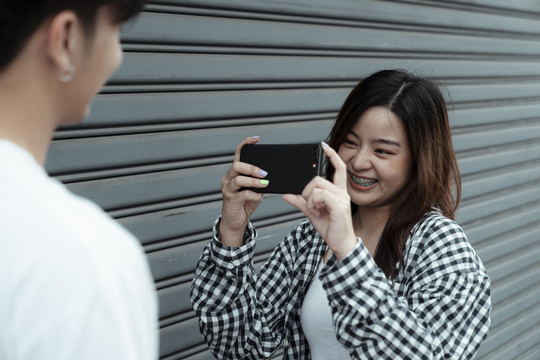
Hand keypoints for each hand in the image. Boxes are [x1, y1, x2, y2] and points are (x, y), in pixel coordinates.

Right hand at [219, 136, 268, 245]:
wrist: (236, 221)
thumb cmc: (245, 203)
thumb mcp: (254, 188)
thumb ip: (259, 180)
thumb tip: (272, 173)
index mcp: (235, 172)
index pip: (238, 154)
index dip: (246, 144)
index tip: (256, 140)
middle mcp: (229, 178)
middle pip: (237, 165)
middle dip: (252, 167)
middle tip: (264, 173)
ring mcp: (228, 188)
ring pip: (239, 179)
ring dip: (254, 181)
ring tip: (264, 184)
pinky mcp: (230, 199)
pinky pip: (242, 194)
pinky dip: (253, 195)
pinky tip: (259, 197)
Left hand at [283, 142, 356, 259]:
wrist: (340, 244)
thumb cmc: (331, 228)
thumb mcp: (311, 213)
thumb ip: (300, 202)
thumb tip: (287, 194)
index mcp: (338, 192)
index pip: (339, 168)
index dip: (332, 156)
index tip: (324, 146)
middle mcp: (341, 193)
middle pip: (318, 179)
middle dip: (307, 191)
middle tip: (309, 205)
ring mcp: (342, 199)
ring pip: (317, 187)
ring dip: (309, 200)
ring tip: (314, 211)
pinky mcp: (339, 206)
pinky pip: (320, 196)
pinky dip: (313, 203)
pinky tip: (316, 212)